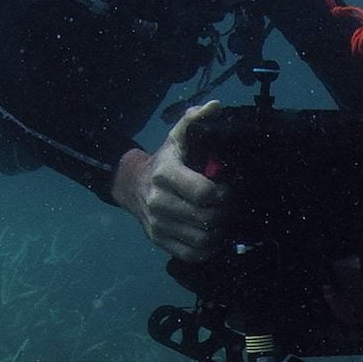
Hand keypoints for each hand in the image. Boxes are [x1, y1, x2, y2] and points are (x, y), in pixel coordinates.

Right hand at [113, 102, 227, 260]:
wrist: (130, 184)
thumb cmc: (164, 160)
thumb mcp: (177, 138)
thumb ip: (194, 121)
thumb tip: (215, 107)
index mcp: (165, 175)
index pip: (203, 192)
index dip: (225, 193)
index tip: (230, 188)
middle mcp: (158, 202)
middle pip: (206, 219)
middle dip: (227, 213)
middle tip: (232, 206)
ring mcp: (157, 224)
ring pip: (202, 239)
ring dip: (220, 232)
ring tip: (224, 219)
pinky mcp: (159, 241)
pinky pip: (192, 254)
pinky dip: (209, 249)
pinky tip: (214, 235)